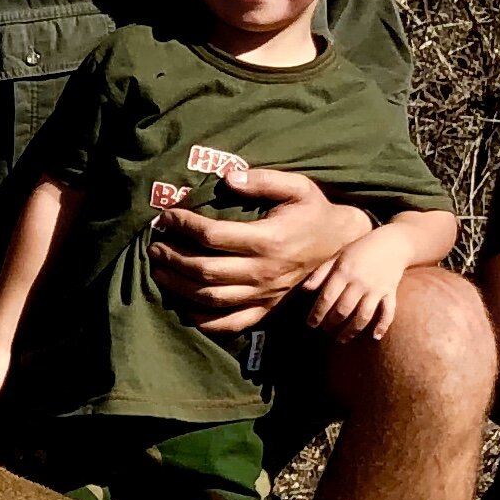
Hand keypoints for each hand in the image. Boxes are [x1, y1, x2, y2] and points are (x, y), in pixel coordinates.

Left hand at [147, 168, 374, 334]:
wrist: (343, 247)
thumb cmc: (315, 213)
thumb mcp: (298, 187)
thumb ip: (263, 180)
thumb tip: (228, 177)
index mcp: (268, 240)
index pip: (212, 235)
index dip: (184, 225)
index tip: (166, 216)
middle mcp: (263, 272)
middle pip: (204, 270)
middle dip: (173, 256)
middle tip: (155, 246)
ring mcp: (264, 295)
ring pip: (210, 298)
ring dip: (178, 286)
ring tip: (159, 270)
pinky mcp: (266, 310)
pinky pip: (230, 323)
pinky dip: (202, 319)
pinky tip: (183, 306)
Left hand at [304, 228, 416, 341]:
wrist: (393, 243)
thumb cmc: (359, 250)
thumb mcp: (337, 256)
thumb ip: (320, 273)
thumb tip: (305, 290)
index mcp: (343, 272)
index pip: (327, 298)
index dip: (317, 314)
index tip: (311, 324)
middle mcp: (359, 282)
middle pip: (343, 310)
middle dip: (331, 324)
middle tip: (325, 330)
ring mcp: (376, 289)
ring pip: (363, 316)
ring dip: (351, 330)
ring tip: (341, 339)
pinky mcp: (390, 293)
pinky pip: (388, 312)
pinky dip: (382, 326)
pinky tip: (375, 337)